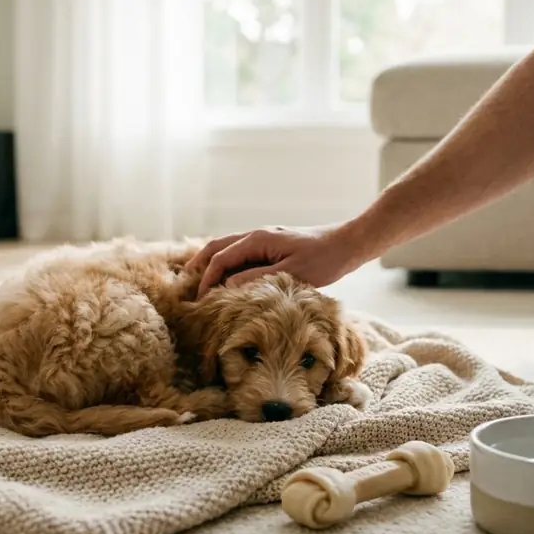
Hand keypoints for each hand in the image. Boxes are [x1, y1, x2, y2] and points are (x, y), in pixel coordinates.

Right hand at [186, 224, 363, 296]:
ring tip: (200, 280)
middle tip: (187, 284)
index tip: (200, 298)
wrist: (346, 244)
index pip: (221, 258)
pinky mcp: (272, 245)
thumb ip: (258, 278)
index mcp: (258, 239)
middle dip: (200, 264)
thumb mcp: (291, 273)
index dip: (207, 278)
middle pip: (217, 246)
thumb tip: (228, 285)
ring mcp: (263, 239)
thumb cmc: (323, 260)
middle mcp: (256, 235)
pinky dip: (227, 263)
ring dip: (212, 262)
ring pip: (228, 247)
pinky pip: (241, 253)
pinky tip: (227, 278)